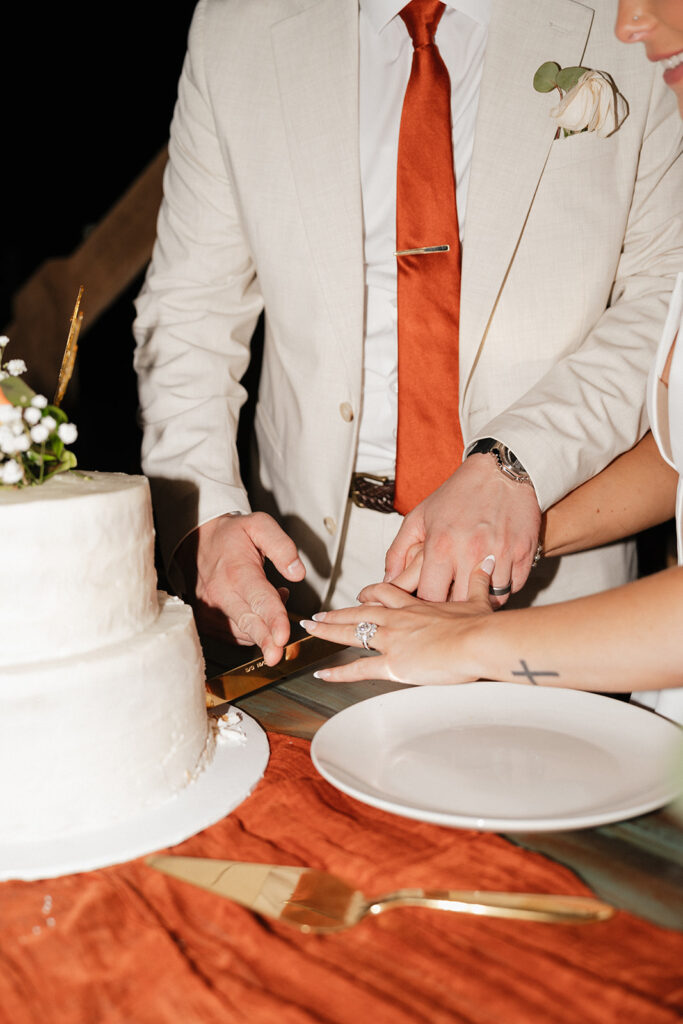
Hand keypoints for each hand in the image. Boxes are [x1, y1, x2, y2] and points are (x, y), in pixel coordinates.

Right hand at [176, 512, 304, 664]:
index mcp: (236, 571)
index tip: (283, 637)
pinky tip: (257, 612)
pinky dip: (251, 630)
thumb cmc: (230, 536)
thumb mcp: (259, 525)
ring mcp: (210, 610)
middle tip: (277, 656)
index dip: (274, 620)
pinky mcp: (207, 621)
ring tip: (272, 604)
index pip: (260, 600)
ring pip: (242, 632)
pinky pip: (234, 635)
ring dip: (264, 629)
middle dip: (265, 641)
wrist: (197, 541)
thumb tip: (297, 572)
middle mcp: (220, 594)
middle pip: (248, 623)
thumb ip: (282, 546)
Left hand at [300, 557, 494, 683]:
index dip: (370, 594)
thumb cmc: (481, 624)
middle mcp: (398, 620)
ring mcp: (392, 641)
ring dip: (328, 631)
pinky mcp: (393, 664)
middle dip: (337, 612)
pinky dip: (338, 673)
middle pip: (360, 612)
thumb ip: (479, 582)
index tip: (361, 595)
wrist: (478, 640)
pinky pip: (359, 669)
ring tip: (311, 629)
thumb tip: (487, 563)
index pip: (386, 595)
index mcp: (416, 607)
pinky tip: (322, 675)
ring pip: (352, 633)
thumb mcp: (479, 598)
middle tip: (318, 613)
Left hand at [384, 455, 541, 605]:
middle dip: (455, 607)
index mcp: (440, 546)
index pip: (430, 598)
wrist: (500, 471)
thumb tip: (388, 581)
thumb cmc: (458, 494)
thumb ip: (398, 551)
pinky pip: (515, 587)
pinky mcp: (524, 552)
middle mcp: (470, 552)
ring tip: (475, 590)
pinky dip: (505, 587)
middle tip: (453, 600)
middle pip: (461, 605)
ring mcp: (500, 554)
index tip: (431, 600)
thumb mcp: (419, 517)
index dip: (428, 605)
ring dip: (483, 599)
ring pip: (492, 600)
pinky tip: (495, 577)